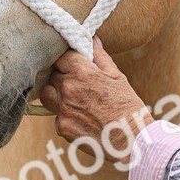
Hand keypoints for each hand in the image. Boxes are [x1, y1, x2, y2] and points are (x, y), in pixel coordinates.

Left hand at [38, 38, 152, 162]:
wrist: (132, 140)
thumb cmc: (127, 107)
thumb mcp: (117, 76)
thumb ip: (99, 56)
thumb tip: (91, 38)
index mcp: (82, 72)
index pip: (60, 56)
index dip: (66, 59)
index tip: (72, 63)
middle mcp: (68, 89)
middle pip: (51, 75)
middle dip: (60, 76)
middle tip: (75, 82)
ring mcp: (63, 109)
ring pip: (47, 95)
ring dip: (56, 94)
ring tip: (74, 99)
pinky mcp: (62, 127)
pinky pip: (55, 116)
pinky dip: (64, 115)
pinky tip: (81, 117)